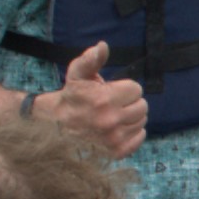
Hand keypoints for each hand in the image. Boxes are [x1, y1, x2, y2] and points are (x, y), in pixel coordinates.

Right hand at [47, 41, 150, 156]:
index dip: (125, 88)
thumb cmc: (71, 97)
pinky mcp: (116, 152)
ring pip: (141, 121)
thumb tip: (102, 46)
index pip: (136, 90)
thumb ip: (91, 60)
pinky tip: (118, 129)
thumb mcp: (77, 75)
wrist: (56, 128)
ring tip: (113, 116)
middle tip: (114, 104)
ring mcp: (114, 138)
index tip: (112, 92)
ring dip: (131, 117)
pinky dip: (133, 133)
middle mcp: (110, 120)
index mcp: (104, 100)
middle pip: (142, 106)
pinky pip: (140, 138)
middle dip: (130, 102)